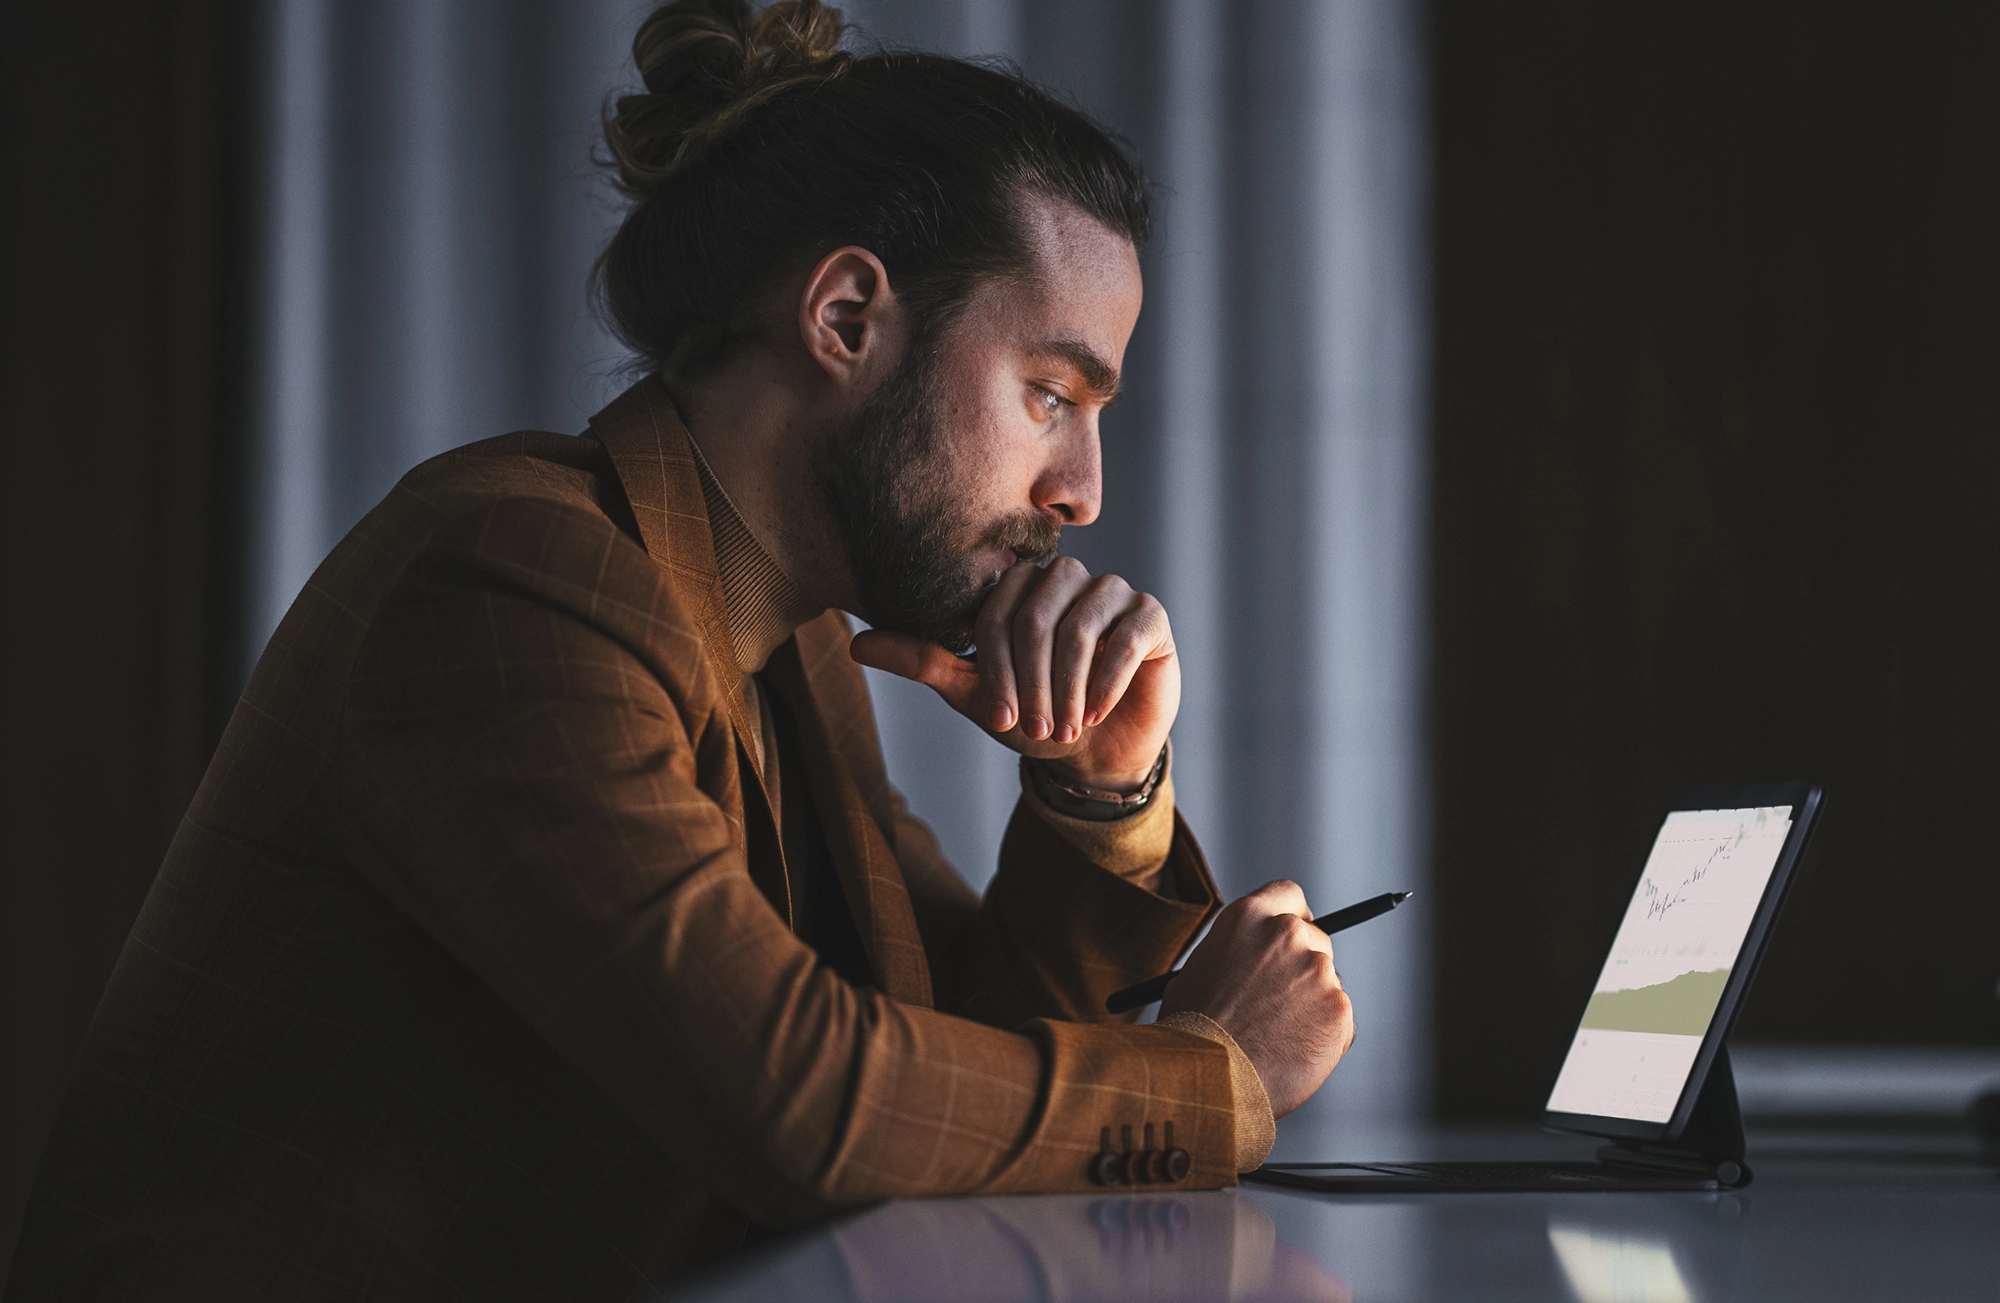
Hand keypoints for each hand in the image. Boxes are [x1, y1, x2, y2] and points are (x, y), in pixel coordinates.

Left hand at [848, 556, 1177, 790]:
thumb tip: (857, 645)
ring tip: (1066, 726)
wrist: (1096, 751)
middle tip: (1035, 728)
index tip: (999, 719)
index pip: (997, 612)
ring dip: (1067, 686)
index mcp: (1019, 587)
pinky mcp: (1150, 617)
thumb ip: (923, 661)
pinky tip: (1095, 712)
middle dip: (1031, 681)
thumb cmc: (1032, 714)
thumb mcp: (974, 694)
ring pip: (1080, 626)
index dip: (996, 669)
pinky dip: (1106, 681)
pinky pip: (1126, 637)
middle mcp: (1065, 577)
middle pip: (1037, 616)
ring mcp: (1111, 592)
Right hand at [1158, 880, 1354, 1117]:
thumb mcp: (1199, 970)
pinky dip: (1322, 1036)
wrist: (1208, 1078)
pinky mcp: (1339, 1009)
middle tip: (1281, 1000)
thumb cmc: (1192, 1031)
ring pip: (1327, 983)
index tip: (1292, 936)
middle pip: (1315, 939)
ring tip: (1275, 1037)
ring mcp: (1318, 971)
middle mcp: (1288, 934)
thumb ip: (1235, 953)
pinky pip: (1338, 1020)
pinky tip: (1291, 1053)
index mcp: (1249, 917)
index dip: (1292, 916)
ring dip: (1311, 1004)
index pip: (1289, 895)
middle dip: (1302, 967)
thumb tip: (1253, 960)